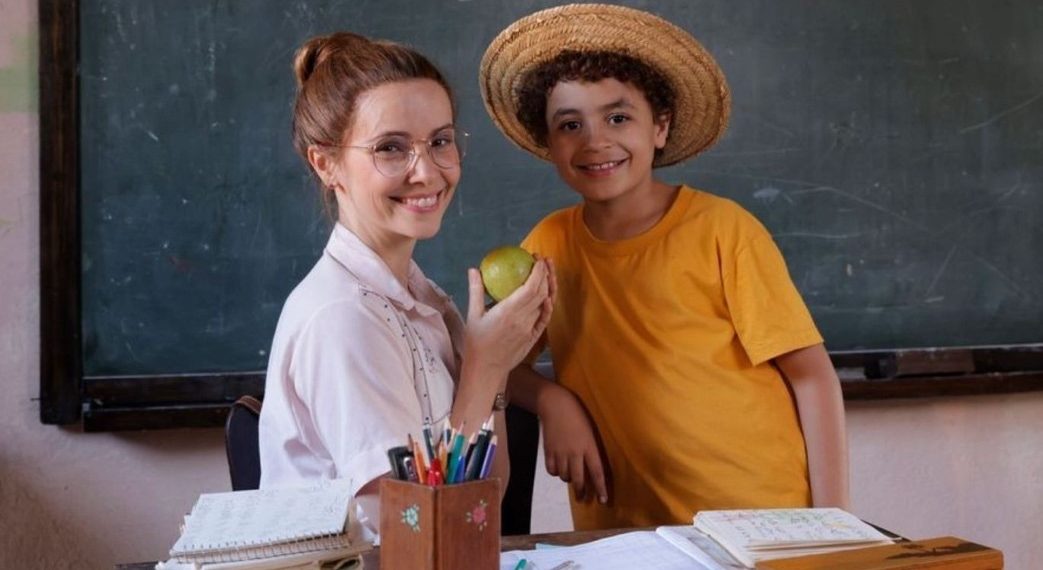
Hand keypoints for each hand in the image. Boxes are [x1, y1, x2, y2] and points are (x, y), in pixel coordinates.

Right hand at [462, 257, 552, 376]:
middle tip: (543, 260)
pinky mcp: (533, 337)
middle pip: (542, 293)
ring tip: (549, 272)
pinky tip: (548, 296)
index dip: (538, 272)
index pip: (530, 288)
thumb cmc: (476, 342)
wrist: (486, 369)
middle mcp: (523, 319)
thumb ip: (476, 290)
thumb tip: (474, 270)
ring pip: (545, 304)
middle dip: (546, 274)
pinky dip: (548, 306)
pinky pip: (544, 318)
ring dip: (549, 287)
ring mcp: (530, 329)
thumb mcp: (473, 315)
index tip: (537, 259)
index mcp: (508, 312)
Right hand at [540, 385, 608, 503]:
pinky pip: (552, 470)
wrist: (555, 404)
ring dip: (568, 479)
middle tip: (582, 498)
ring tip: (570, 476)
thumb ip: (590, 449)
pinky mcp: (548, 451)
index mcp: (589, 446)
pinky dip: (555, 472)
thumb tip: (590, 466)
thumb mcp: (589, 432)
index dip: (600, 488)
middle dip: (581, 491)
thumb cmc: (577, 415)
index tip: (603, 501)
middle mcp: (575, 452)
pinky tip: (558, 469)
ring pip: (564, 476)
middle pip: (579, 479)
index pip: (597, 472)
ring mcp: (560, 452)